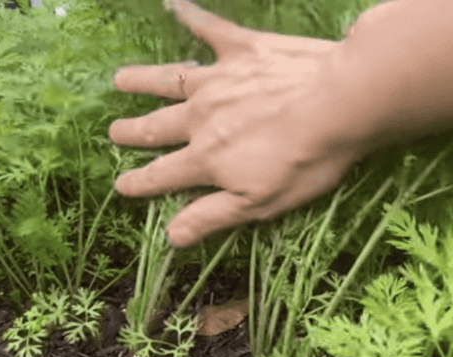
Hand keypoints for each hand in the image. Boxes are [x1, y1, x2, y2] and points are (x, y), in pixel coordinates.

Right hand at [109, 0, 365, 247]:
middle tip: (112, 131)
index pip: (163, 175)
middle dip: (133, 132)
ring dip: (143, 80)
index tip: (119, 185)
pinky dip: (190, 15)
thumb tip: (170, 236)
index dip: (139, 183)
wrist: (339, 104)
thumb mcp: (259, 203)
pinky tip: (174, 3)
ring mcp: (219, 79)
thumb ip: (211, 216)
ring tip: (120, 78)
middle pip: (158, 126)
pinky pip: (209, 28)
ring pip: (170, 79)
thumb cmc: (305, 161)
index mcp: (206, 158)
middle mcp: (201, 117)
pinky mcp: (242, 48)